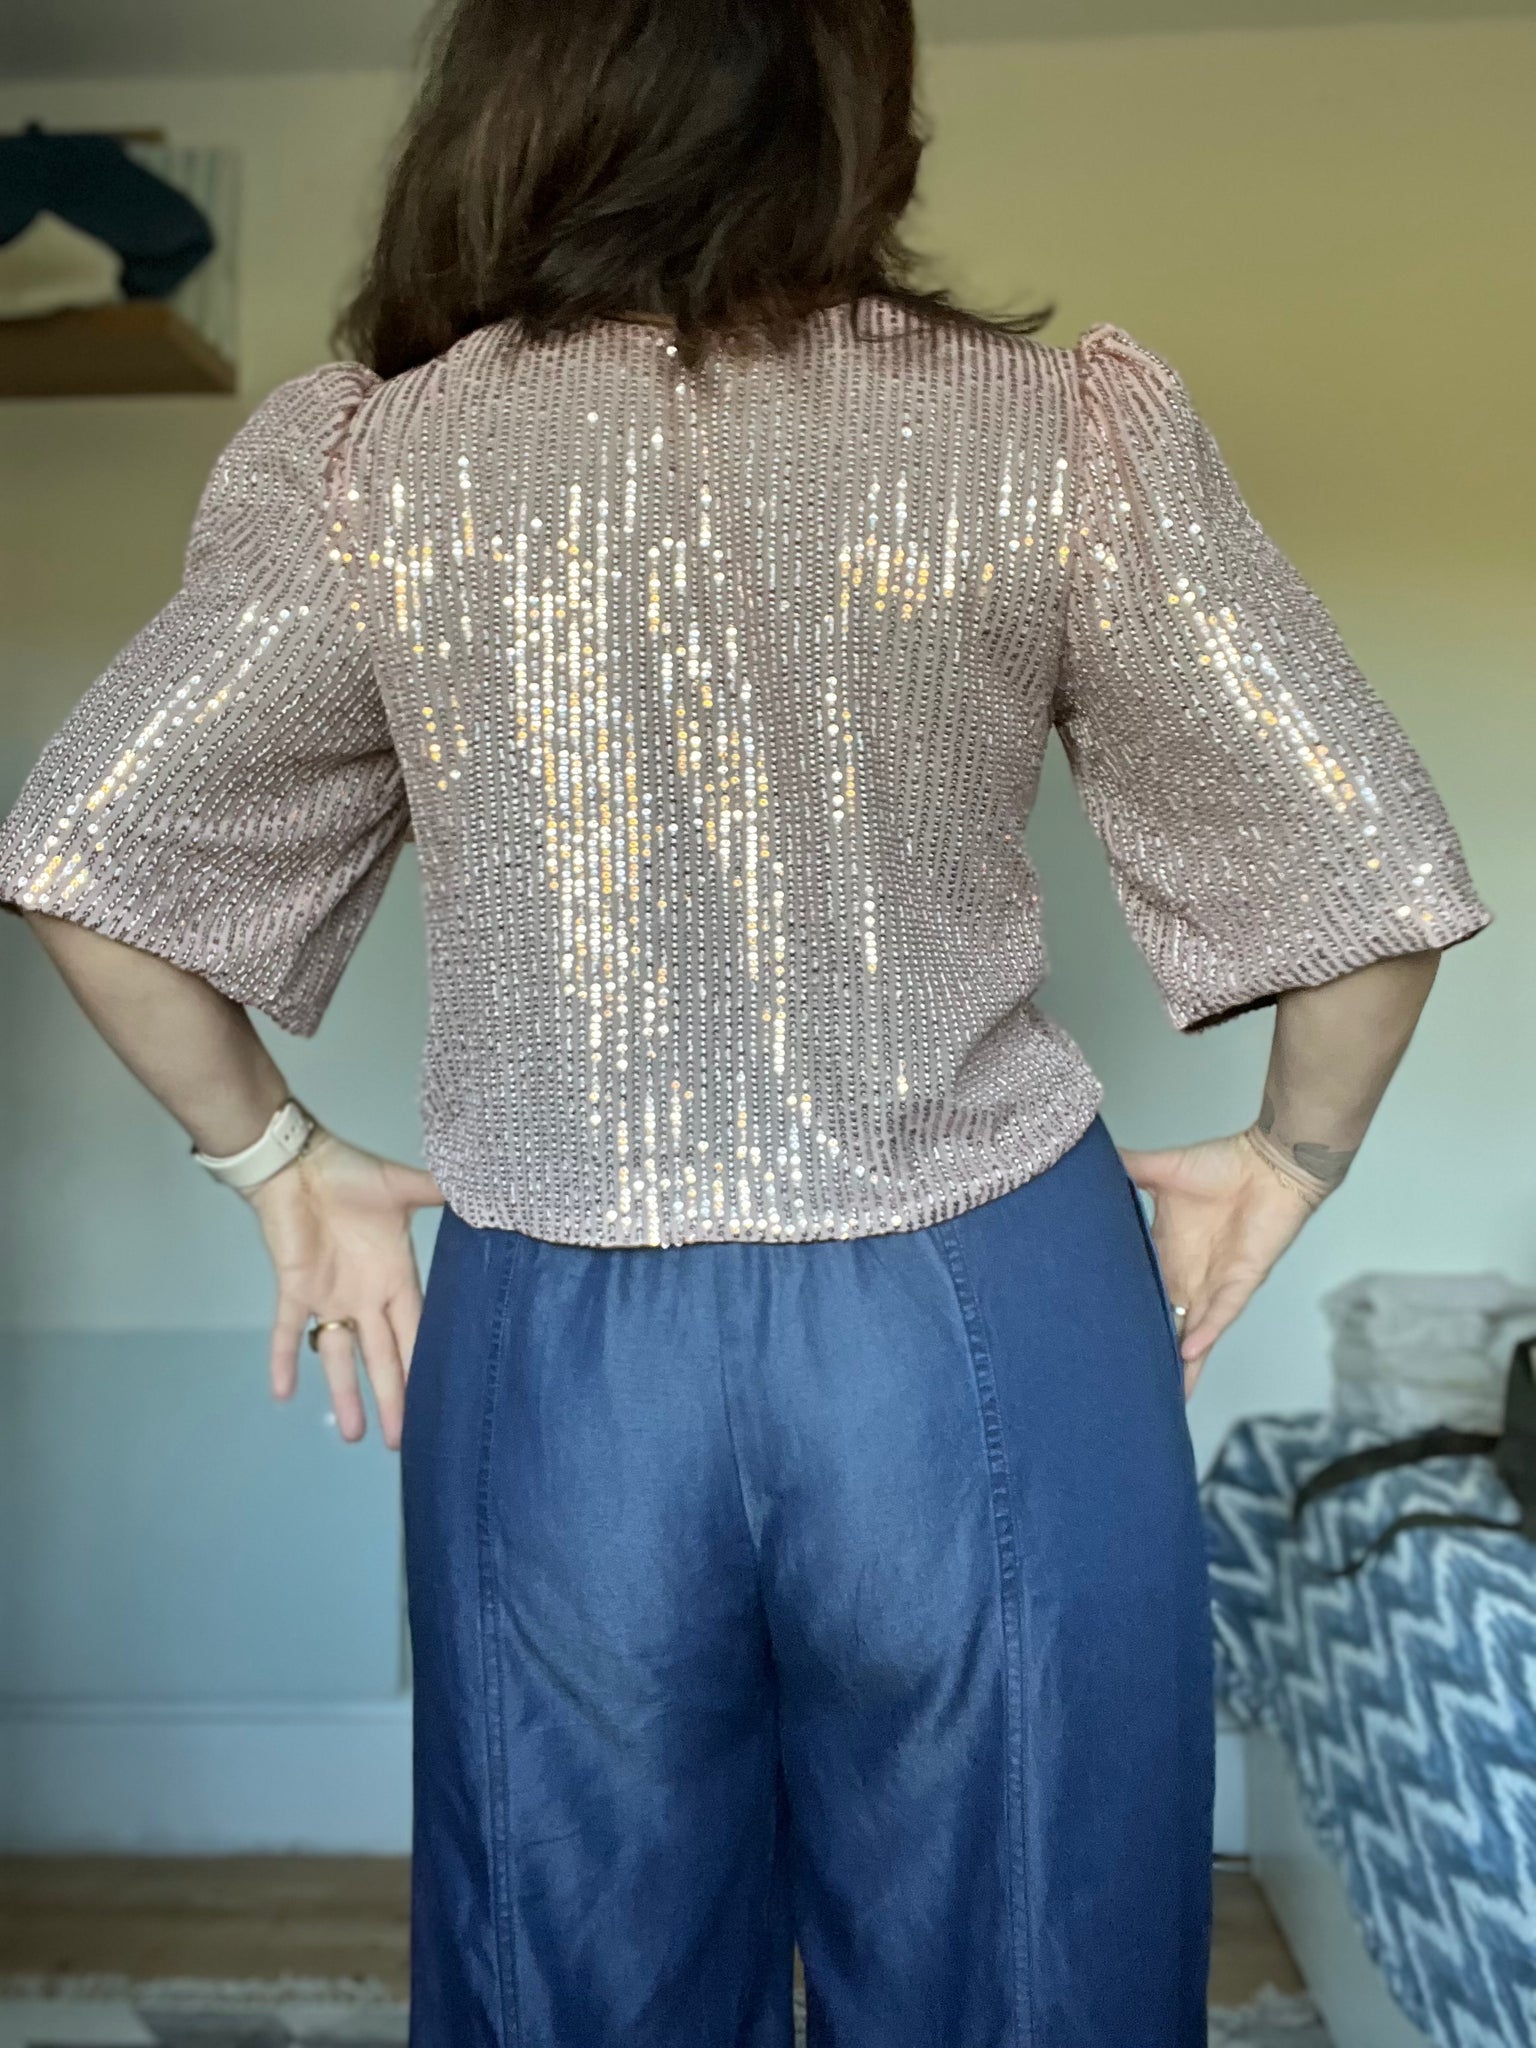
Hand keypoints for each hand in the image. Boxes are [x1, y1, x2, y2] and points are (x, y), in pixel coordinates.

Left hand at [245, 1128, 445, 1446]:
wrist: (298, 1162)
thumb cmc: (350, 1175)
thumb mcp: (402, 1186)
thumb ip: (439, 1194)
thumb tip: (487, 1193)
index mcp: (396, 1277)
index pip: (415, 1331)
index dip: (424, 1366)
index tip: (439, 1401)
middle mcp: (367, 1298)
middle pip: (383, 1358)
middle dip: (394, 1398)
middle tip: (401, 1442)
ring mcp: (331, 1297)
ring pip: (340, 1357)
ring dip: (346, 1395)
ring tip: (355, 1437)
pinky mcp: (296, 1290)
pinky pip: (290, 1331)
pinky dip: (285, 1360)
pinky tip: (282, 1394)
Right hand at [1119, 1132, 1323, 1397]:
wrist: (1271, 1163)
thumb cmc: (1223, 1165)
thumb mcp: (1161, 1168)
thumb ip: (1127, 1168)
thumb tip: (1084, 1160)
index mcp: (1166, 1253)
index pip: (1142, 1292)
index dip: (1126, 1315)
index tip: (1101, 1337)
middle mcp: (1189, 1275)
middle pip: (1166, 1323)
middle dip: (1151, 1352)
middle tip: (1124, 1382)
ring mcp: (1215, 1283)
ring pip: (1193, 1332)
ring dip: (1179, 1361)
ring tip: (1161, 1392)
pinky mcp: (1241, 1281)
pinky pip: (1221, 1313)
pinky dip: (1205, 1332)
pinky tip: (1187, 1354)